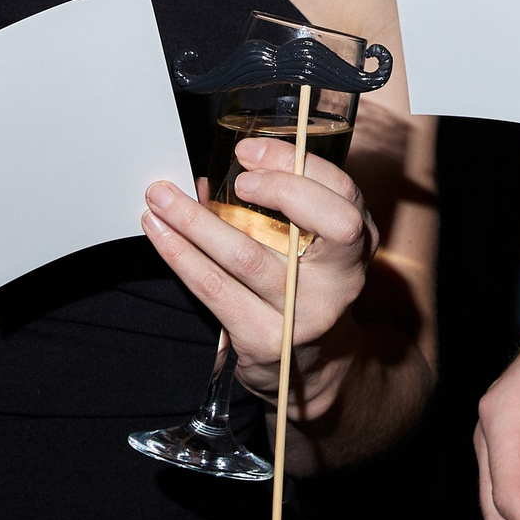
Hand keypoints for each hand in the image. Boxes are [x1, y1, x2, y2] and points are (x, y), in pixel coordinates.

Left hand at [140, 140, 377, 419]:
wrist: (309, 367)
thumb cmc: (303, 288)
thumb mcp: (313, 244)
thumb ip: (283, 205)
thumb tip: (215, 173)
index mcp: (359, 243)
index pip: (342, 193)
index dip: (296, 166)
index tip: (250, 151)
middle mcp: (341, 280)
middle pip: (322, 224)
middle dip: (275, 189)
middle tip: (231, 178)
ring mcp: (303, 314)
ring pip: (247, 256)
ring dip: (195, 220)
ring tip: (161, 197)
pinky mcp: (264, 338)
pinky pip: (214, 288)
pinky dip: (180, 254)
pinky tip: (160, 233)